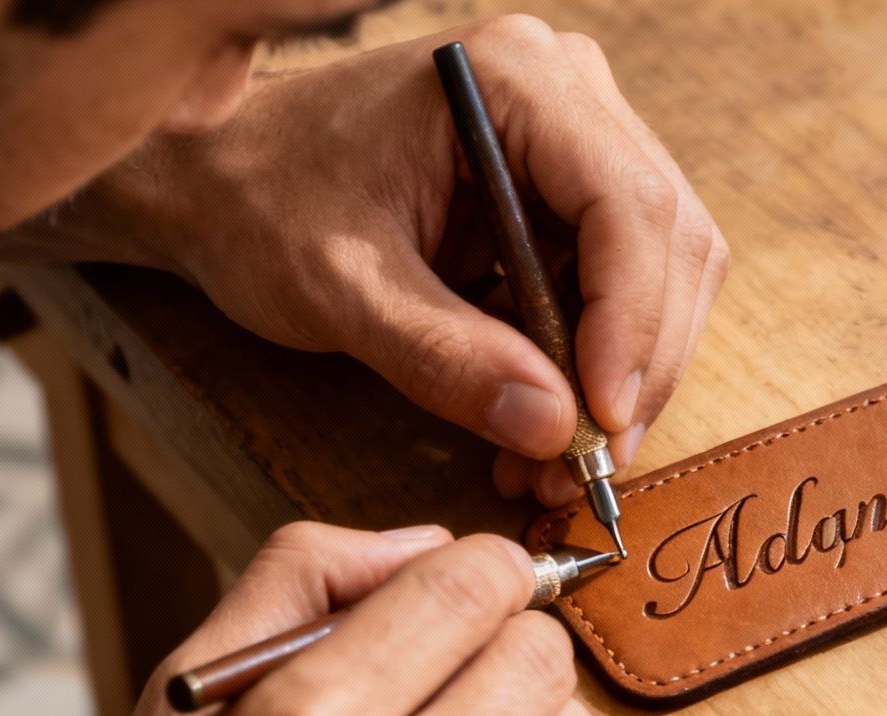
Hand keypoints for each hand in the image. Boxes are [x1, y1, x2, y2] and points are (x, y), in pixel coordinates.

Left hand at [131, 18, 728, 505]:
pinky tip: (543, 424)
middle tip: (586, 465)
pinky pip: (622, 287)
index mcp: (514, 79)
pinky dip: (594, 367)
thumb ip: (447, 357)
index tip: (600, 419)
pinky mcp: (568, 194)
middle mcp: (567, 91)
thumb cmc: (262, 203)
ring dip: (624, 377)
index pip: (627, 204)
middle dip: (636, 365)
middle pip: (668, 240)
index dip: (631, 322)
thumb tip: (553, 427)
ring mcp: (576, 140)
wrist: (218, 179)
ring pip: (663, 272)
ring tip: (554, 461)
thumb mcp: (342, 290)